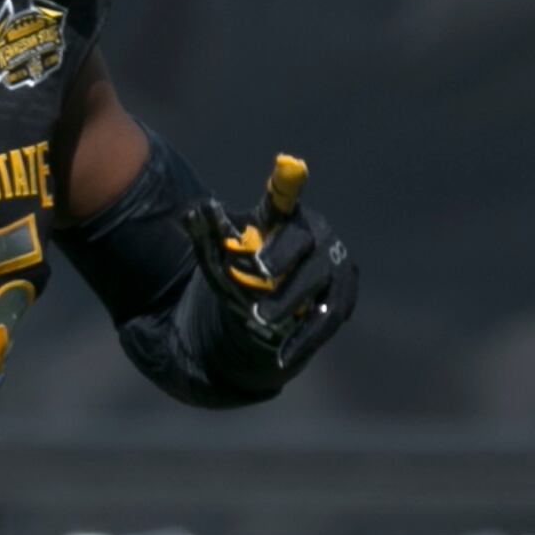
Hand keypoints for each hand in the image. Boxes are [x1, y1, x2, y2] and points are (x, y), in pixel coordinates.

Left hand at [184, 165, 355, 389]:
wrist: (274, 290)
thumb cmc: (248, 260)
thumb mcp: (224, 248)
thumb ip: (210, 232)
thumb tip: (193, 213)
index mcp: (286, 216)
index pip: (283, 198)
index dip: (286, 186)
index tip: (288, 177)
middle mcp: (315, 233)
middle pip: (302, 241)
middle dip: (281, 256)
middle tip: (261, 271)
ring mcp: (333, 264)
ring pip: (318, 280)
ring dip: (290, 300)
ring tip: (261, 319)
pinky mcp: (341, 294)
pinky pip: (329, 317)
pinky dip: (306, 338)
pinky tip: (283, 357)